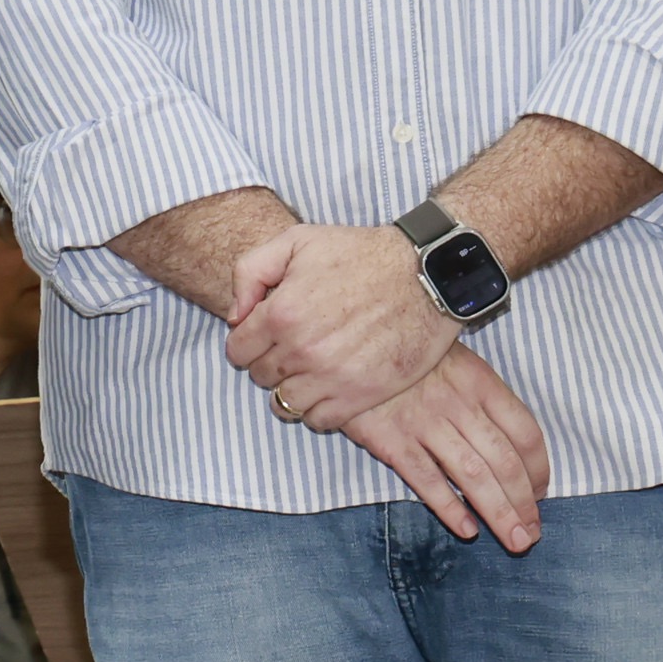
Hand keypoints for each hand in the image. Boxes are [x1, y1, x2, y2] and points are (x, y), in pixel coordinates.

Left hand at [229, 220, 459, 422]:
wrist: (427, 273)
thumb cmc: (361, 253)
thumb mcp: (295, 241)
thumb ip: (250, 273)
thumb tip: (235, 318)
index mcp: (281, 314)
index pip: (237, 351)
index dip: (246, 342)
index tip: (264, 335)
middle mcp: (302, 351)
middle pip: (261, 378)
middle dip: (269, 363)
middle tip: (291, 347)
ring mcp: (333, 377)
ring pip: (286, 404)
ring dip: (290, 389)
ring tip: (307, 370)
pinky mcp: (363, 394)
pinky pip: (320, 420)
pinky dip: (317, 409)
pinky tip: (327, 386)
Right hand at [339, 347, 550, 549]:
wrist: (345, 345)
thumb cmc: (405, 356)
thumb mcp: (453, 360)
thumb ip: (481, 396)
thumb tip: (511, 444)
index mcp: (480, 383)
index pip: (525, 434)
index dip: (539, 470)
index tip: (540, 493)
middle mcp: (458, 405)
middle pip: (504, 463)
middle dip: (524, 503)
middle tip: (531, 533)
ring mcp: (424, 423)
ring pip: (473, 476)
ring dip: (499, 513)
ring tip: (513, 540)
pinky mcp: (390, 439)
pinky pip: (427, 479)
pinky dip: (450, 507)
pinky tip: (467, 529)